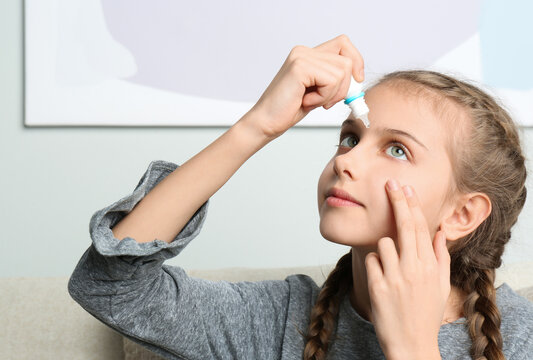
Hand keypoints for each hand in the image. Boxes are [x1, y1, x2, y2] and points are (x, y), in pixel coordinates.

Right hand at [245, 34, 363, 139]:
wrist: (267, 122)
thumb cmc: (289, 109)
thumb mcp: (319, 91)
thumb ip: (335, 80)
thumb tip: (358, 78)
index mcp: (308, 54)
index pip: (344, 44)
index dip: (356, 61)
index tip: (356, 81)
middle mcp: (304, 51)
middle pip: (347, 60)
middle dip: (344, 87)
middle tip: (326, 101)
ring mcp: (301, 57)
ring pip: (342, 72)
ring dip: (332, 94)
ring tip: (312, 101)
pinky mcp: (300, 67)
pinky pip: (331, 80)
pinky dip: (323, 97)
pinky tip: (306, 101)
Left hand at [365, 179, 450, 359]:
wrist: (411, 345)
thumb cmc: (425, 314)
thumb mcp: (440, 286)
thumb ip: (440, 257)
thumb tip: (438, 232)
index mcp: (430, 266)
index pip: (421, 227)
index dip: (411, 205)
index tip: (405, 188)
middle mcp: (414, 268)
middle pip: (404, 226)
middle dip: (396, 201)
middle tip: (389, 184)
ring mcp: (395, 277)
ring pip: (383, 243)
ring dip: (384, 249)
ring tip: (391, 268)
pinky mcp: (377, 287)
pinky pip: (371, 261)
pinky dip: (374, 265)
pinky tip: (381, 279)